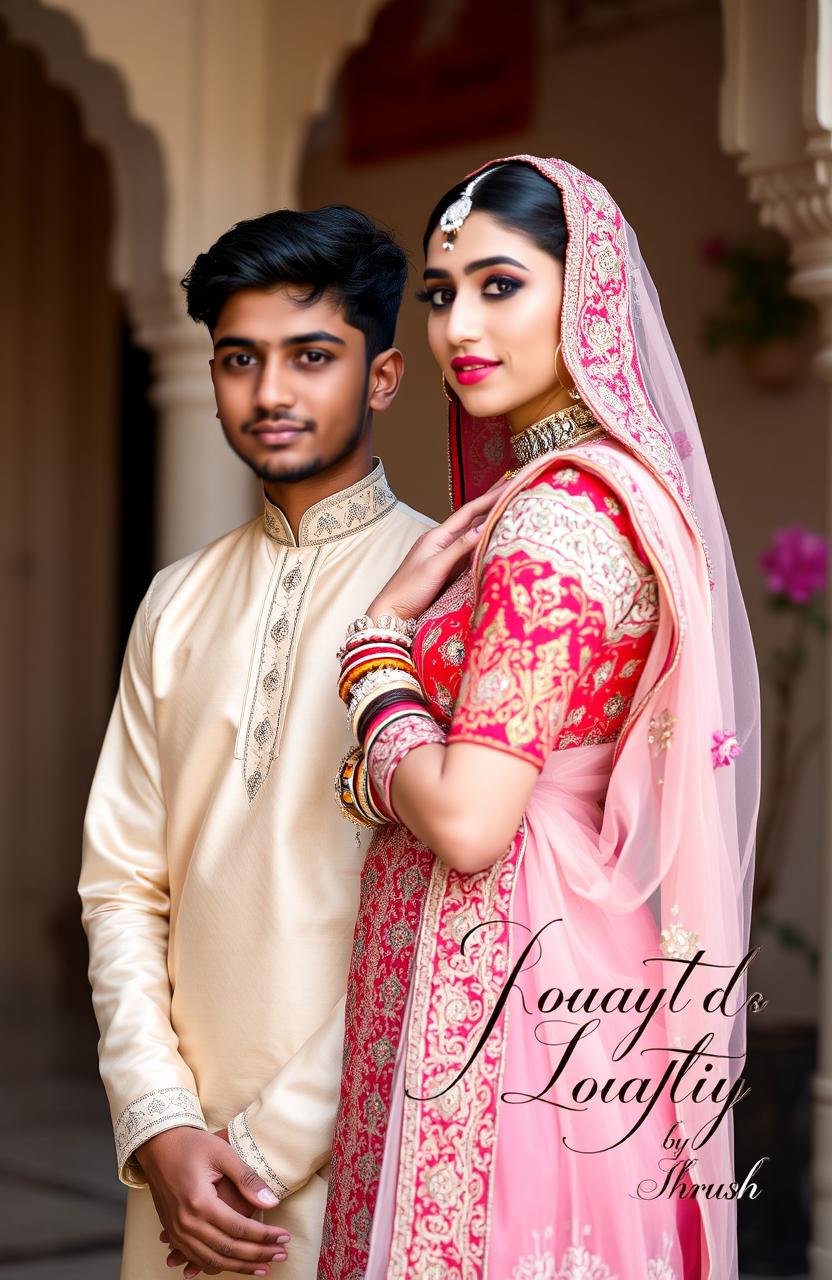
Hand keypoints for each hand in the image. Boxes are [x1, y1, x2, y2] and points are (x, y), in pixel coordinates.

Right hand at [137, 1126, 289, 1276]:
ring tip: (263, 1268)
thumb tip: (272, 1202)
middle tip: (281, 1255)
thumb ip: (247, 1179)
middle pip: (228, 1250)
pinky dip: (217, 1266)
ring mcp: (177, 1231)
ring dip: (240, 1267)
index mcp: (200, 1202)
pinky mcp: (172, 1232)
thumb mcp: (222, 1153)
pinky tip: (234, 1266)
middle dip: (258, 1255)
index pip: (239, 1228)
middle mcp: (186, 1222)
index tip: (285, 1237)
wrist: (158, 1146)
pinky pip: (196, 1258)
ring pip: (212, 1261)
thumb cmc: (191, 1145)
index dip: (264, 1236)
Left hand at [368, 484, 506, 621]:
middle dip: (491, 501)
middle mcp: (443, 541)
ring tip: (507, 504)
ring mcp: (446, 555)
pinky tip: (493, 536)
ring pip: (472, 533)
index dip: (489, 498)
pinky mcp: (449, 569)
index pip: (469, 512)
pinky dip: (484, 540)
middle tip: (511, 482)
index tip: (509, 484)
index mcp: (437, 536)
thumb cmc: (410, 589)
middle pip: (472, 518)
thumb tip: (484, 527)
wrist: (392, 612)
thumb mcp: (436, 567)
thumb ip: (460, 548)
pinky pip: (470, 550)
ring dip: (490, 518)